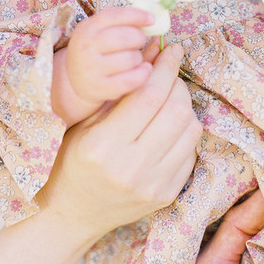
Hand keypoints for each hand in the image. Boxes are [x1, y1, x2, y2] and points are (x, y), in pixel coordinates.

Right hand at [39, 43, 201, 240]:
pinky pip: (191, 152)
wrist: (73, 213)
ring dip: (185, 105)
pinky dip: (186, 131)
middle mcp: (131, 167)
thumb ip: (119, 93)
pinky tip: (170, 124)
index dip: (165, 68)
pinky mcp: (167, 195)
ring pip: (190, 130)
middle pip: (176, 111)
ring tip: (170, 96)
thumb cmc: (73, 160)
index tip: (171, 50)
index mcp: (104, 146)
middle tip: (170, 71)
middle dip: (178, 82)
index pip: (149, 97)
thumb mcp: (85, 123)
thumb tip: (152, 54)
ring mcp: (153, 185)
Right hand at [65, 6, 154, 104]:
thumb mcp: (99, 32)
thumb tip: (151, 20)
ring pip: (130, 59)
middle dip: (139, 38)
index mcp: (87, 28)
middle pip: (125, 38)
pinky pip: (130, 80)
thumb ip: (121, 24)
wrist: (75, 79)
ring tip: (134, 58)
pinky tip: (143, 70)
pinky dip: (142, 74)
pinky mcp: (99, 88)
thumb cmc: (95, 51)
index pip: (115, 15)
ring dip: (138, 58)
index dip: (137, 15)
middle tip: (140, 41)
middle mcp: (86, 47)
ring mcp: (91, 69)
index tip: (152, 19)